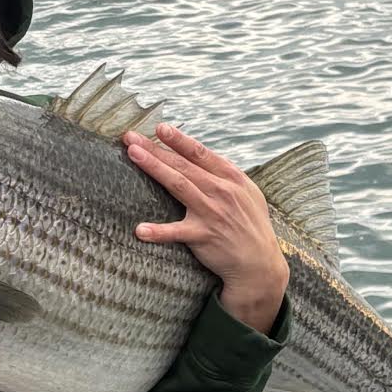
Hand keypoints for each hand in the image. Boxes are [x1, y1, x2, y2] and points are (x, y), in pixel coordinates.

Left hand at [122, 125, 287, 333]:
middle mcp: (221, 191)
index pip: (200, 153)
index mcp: (231, 177)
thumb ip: (224, 175)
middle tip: (131, 137)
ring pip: (178, 185)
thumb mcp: (247, 192)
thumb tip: (202, 157)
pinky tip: (140, 230)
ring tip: (133, 155)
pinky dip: (159, 232)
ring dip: (154, 168)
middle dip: (156, 148)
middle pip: (183, 165)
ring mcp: (212, 212)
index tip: (160, 127)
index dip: (179, 139)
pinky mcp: (204, 236)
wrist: (259, 263)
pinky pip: (177, 232)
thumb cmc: (250, 225)